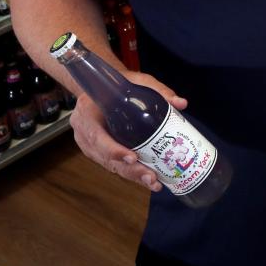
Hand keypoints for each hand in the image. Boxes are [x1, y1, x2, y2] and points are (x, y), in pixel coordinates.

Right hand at [69, 71, 187, 193]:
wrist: (105, 89)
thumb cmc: (121, 84)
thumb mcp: (138, 82)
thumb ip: (159, 91)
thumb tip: (182, 103)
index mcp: (87, 114)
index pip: (96, 137)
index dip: (113, 150)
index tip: (133, 157)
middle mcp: (84, 133)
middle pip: (105, 157)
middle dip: (130, 170)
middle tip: (151, 177)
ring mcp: (89, 145)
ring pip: (110, 165)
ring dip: (132, 176)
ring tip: (153, 183)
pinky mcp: (98, 152)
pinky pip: (113, 165)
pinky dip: (130, 173)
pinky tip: (148, 179)